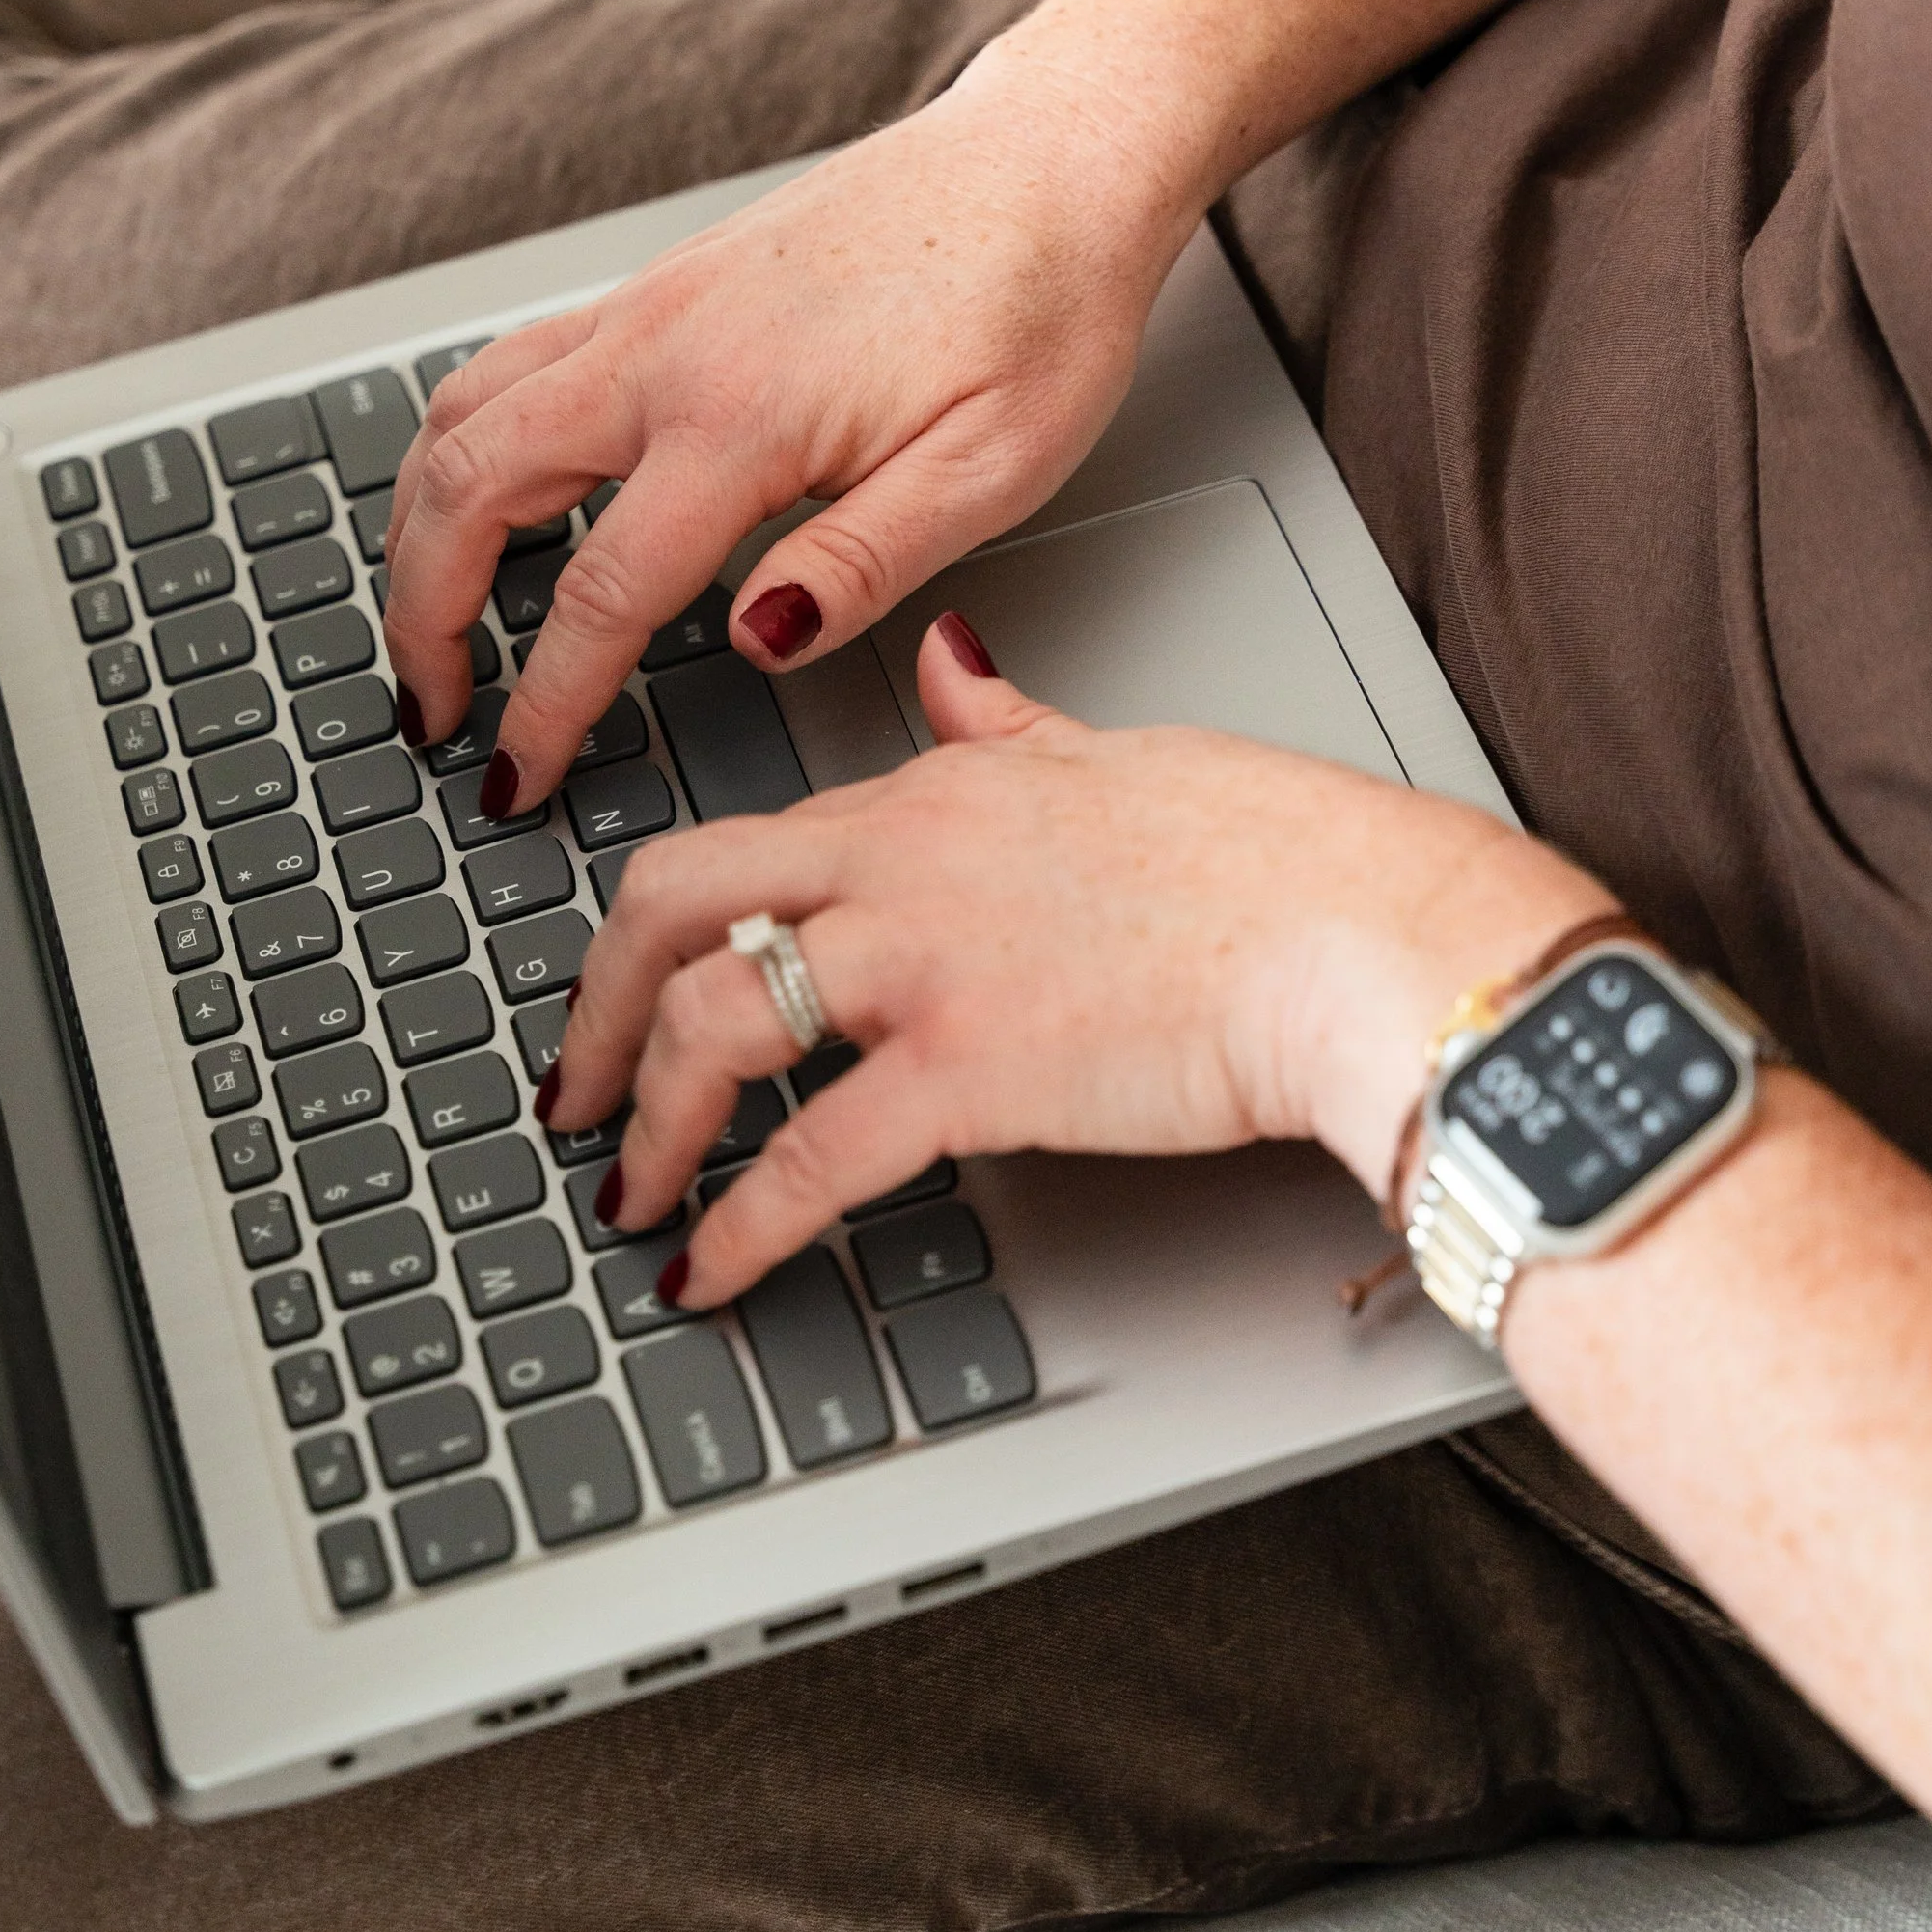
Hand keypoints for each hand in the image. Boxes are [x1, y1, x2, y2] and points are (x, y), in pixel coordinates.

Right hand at [378, 50, 1187, 803]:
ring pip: (462, 415)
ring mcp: (648, 306)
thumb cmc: (1039, 303)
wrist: (1051, 159)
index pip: (598, 594)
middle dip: (423, 616)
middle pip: (470, 490)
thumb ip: (861, 565)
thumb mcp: (990, 467)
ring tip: (423, 617)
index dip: (544, 705)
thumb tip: (753, 644)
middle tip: (431, 709)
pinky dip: (457, 444)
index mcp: (742, 415)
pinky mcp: (659, 287)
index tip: (517, 775)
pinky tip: (471, 494)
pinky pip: (505, 364)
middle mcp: (664, 349)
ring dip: (415, 523)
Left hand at [544, 614, 1603, 1313]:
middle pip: (673, 904)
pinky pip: (807, 1161)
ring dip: (647, 1120)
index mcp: (929, 789)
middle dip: (600, 1004)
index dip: (666, 922)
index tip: (636, 981)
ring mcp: (923, 964)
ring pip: (712, 1021)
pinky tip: (708, 1271)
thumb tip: (956, 660)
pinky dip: (737, 1227)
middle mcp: (899, 864)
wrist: (1354, 932)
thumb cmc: (1271, 854)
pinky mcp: (967, 1072)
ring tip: (630, 1191)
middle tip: (577, 1086)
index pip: (749, 841)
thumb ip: (1006, 720)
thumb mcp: (1110, 750)